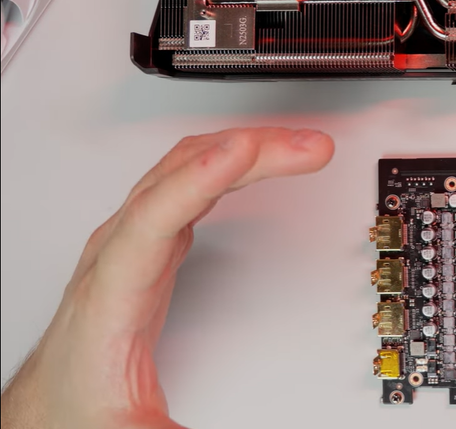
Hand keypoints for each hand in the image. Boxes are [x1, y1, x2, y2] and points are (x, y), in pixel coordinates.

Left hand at [0, 128, 333, 428]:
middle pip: (179, 181)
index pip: (155, 221)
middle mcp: (117, 257)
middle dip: (248, 153)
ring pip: (184, 172)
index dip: (200, 182)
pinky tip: (255, 159)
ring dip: (243, 150)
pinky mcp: (151, 245)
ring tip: (300, 146)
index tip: (244, 153)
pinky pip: (188, 184)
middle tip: (308, 147)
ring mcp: (133, 244)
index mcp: (112, 297)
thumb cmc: (82, 408)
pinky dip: (229, 164)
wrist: (54, 407)